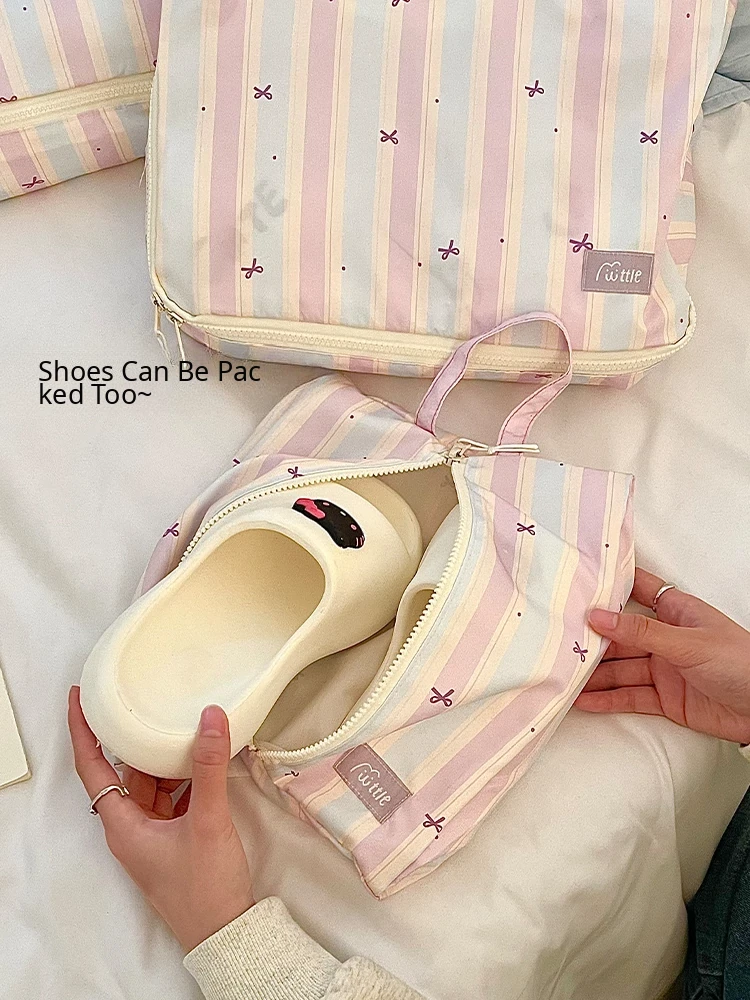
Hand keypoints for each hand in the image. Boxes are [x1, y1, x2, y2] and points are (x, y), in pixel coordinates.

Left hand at [68, 688, 254, 951]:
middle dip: (136, 738)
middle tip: (145, 701)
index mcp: (122, 825)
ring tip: (182, 725)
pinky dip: (185, 776)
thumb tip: (210, 718)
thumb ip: (208, 767)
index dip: (83, 731)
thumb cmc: (204, 887)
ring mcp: (153, 833)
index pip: (91, 767)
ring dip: (165, 758)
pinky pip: (173, 795)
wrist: (225, 930)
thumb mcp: (206, 820)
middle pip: (124, 770)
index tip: (80, 700)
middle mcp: (131, 827)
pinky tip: (204, 761)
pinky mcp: (174, 838)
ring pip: (151, 782)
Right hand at [576, 569, 749, 744]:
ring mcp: (665, 669)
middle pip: (621, 636)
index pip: (638, 589)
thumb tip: (599, 617)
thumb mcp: (688, 643)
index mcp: (677, 612)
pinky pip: (631, 697)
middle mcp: (667, 638)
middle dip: (593, 638)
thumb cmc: (740, 662)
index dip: (611, 585)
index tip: (578, 580)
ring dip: (595, 674)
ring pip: (621, 669)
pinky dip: (608, 700)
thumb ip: (641, 633)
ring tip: (562, 675)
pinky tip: (584, 701)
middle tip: (558, 640)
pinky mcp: (666, 699)